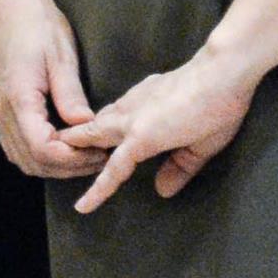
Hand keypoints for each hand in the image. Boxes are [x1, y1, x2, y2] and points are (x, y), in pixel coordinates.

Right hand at [0, 0, 100, 178]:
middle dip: (67, 167)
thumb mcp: (60, 55)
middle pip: (32, 161)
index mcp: (18, 97)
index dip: (74, 159)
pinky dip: (39, 154)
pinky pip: (15, 144)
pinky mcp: (1, 105)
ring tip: (84, 153)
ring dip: (53, 164)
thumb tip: (84, 127)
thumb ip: (70, 94)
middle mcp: (2, 109)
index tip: (101, 152)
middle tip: (99, 157)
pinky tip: (62, 144)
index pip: (43, 149)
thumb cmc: (36, 21)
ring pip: (21, 157)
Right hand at [68, 43, 257, 212]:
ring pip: (104, 115)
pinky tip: (114, 116)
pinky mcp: (146, 87)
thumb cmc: (217, 113)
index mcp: (143, 137)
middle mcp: (132, 117)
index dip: (98, 191)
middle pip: (94, 132)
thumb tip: (162, 190)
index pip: (114, 169)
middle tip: (56, 151)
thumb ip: (179, 169)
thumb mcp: (202, 149)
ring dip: (89, 127)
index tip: (82, 207)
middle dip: (74, 142)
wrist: (221, 71)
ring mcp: (137, 98)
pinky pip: (119, 104)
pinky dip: (109, 113)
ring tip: (76, 136)